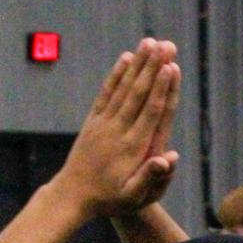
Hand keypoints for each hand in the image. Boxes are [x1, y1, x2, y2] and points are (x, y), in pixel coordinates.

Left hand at [56, 39, 180, 217]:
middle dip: (153, 68)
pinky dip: (116, 75)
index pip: (151, 112)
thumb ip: (151, 178)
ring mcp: (104, 124)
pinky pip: (106, 94)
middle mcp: (119, 131)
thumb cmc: (109, 200)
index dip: (162, 88)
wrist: (71, 198)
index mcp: (133, 148)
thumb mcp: (133, 198)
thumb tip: (168, 158)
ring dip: (138, 64)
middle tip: (166, 44)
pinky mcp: (93, 122)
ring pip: (124, 88)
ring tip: (150, 42)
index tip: (171, 67)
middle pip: (139, 94)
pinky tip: (126, 58)